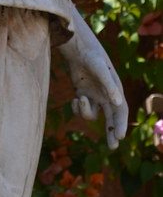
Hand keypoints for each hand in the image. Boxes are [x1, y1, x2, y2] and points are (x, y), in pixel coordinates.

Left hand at [59, 9, 127, 149]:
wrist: (77, 48)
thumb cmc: (91, 56)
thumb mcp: (99, 68)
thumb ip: (108, 85)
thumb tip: (117, 103)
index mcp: (115, 90)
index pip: (121, 111)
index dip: (121, 124)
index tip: (119, 137)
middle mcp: (106, 96)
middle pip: (111, 119)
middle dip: (112, 133)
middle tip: (113, 148)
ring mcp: (94, 96)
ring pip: (92, 115)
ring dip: (85, 112)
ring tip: (79, 99)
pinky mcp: (83, 94)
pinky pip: (81, 109)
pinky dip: (77, 107)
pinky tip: (75, 99)